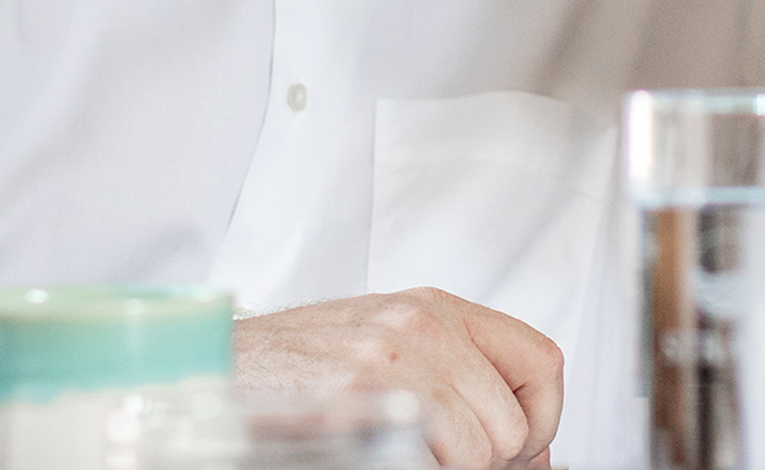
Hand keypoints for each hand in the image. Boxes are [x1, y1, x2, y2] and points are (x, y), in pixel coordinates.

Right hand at [233, 287, 562, 468]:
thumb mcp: (395, 347)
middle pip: (512, 423)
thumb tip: (536, 456)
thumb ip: (465, 380)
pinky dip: (415, 465)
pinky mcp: (357, 398)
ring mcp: (390, 363)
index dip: (542, 420)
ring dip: (447, 467)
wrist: (222, 366)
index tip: (519, 447)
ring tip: (400, 451)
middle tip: (441, 457)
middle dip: (488, 459)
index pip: (542, 362)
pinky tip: (380, 453)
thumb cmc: (304, 364)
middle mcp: (421, 327)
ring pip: (478, 452)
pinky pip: (428, 461)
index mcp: (438, 309)